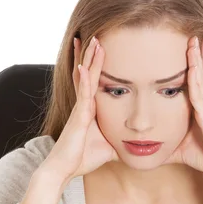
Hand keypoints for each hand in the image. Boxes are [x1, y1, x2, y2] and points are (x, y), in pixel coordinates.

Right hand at [42, 35, 118, 183]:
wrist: (64, 169)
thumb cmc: (84, 158)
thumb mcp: (109, 146)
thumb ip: (121, 140)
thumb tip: (138, 144)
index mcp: (90, 109)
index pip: (94, 81)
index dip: (96, 65)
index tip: (100, 48)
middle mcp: (84, 105)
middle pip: (88, 74)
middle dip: (91, 54)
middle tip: (96, 34)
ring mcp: (80, 109)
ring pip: (85, 78)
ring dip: (89, 59)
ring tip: (93, 40)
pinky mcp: (79, 117)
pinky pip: (83, 94)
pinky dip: (84, 79)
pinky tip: (83, 66)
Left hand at [162, 36, 202, 177]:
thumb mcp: (179, 147)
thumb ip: (165, 143)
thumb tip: (146, 149)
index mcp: (200, 108)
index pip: (196, 81)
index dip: (194, 65)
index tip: (189, 49)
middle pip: (202, 72)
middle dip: (198, 53)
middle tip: (194, 34)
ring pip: (201, 74)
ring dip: (197, 56)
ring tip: (195, 38)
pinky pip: (198, 87)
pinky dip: (196, 71)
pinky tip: (193, 60)